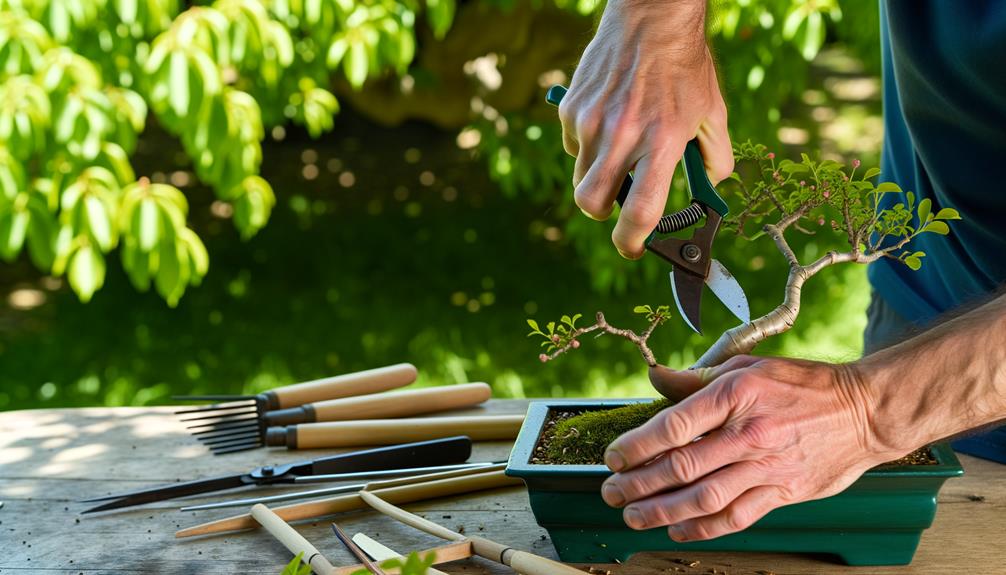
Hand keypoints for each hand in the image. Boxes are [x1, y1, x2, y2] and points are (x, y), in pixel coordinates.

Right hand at [559, 0, 733, 258]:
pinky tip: (609, 120)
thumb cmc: (686, 65)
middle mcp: (622, 135)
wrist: (652, 16)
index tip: (633, 248)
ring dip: (598, 175)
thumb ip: (717, 156)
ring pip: (581, 175)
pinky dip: (588, 144)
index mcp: (662, 142)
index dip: (632, 242)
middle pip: (592, 203)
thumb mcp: (713, 110)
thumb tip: (711, 187)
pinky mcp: (573, 107)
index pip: (639, 212)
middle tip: (618, 202)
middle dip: (603, 212)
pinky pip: (574, 144)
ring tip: (621, 148)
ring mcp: (592, 121)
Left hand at [599, 356, 908, 541]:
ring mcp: (767, 467)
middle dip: (639, 483)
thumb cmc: (802, 384)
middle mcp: (749, 433)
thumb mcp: (748, 366)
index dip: (638, 444)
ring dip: (662, 511)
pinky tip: (677, 530)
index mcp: (736, 395)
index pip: (675, 424)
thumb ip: (697, 378)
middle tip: (611, 491)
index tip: (614, 456)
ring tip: (633, 517)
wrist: (864, 411)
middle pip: (682, 465)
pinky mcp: (783, 492)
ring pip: (704, 497)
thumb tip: (654, 377)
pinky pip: (737, 517)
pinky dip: (703, 528)